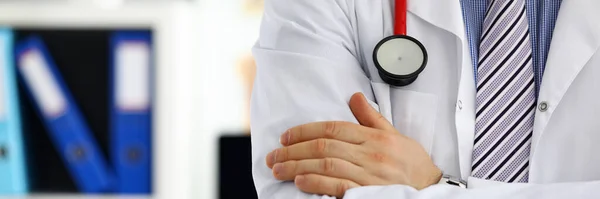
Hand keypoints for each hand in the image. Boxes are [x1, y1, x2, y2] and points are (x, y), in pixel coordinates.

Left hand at [266, 92, 441, 197]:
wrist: (433, 190)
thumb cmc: (412, 164)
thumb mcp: (395, 135)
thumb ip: (371, 117)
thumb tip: (354, 96)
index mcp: (374, 136)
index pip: (333, 127)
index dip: (305, 130)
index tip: (285, 137)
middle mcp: (371, 152)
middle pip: (324, 146)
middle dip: (293, 150)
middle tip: (272, 156)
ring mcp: (370, 174)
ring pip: (327, 165)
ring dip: (298, 166)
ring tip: (278, 169)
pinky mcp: (369, 194)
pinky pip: (339, 186)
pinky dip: (317, 183)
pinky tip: (300, 182)